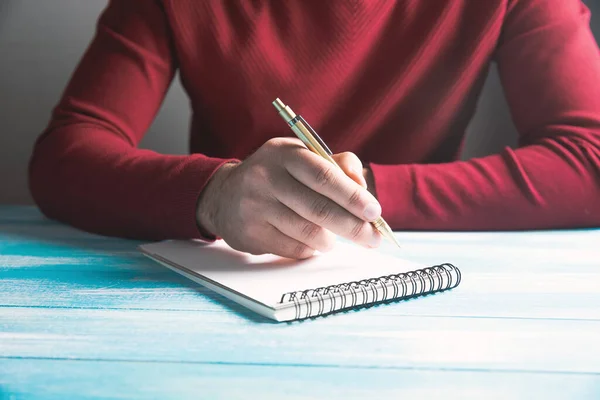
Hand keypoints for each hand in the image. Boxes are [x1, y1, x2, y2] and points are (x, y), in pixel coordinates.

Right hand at [196, 137, 382, 258]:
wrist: (224, 195)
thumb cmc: (276, 175)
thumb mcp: (301, 157)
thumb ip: (337, 165)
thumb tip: (362, 187)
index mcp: (284, 154)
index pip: (324, 175)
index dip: (352, 196)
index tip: (374, 212)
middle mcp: (266, 178)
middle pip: (319, 208)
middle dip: (353, 227)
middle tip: (372, 238)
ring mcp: (255, 208)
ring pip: (308, 233)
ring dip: (331, 240)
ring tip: (335, 238)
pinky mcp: (250, 234)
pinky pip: (294, 249)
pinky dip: (311, 249)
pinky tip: (311, 242)